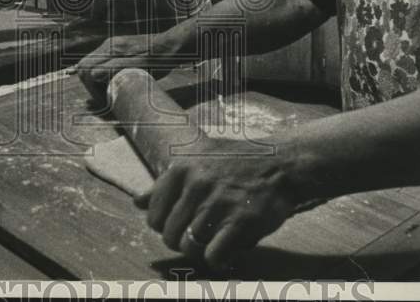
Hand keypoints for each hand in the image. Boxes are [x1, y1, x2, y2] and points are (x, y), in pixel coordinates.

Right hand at [75, 25, 193, 100]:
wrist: (172, 46)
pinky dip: (103, 76)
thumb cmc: (158, 59)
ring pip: (92, 65)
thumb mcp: (138, 67)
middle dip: (90, 85)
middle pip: (85, 66)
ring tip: (110, 92)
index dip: (91, 87)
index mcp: (111, 48)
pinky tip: (115, 83)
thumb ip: (114, 69)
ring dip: (96, 81)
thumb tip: (92, 76)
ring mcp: (112, 46)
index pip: (85, 68)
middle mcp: (108, 45)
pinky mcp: (118, 49)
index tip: (104, 100)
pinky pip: (102, 63)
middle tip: (105, 99)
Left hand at [134, 138, 302, 269]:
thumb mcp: (197, 160)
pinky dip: (218, 259)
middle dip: (183, 240)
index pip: (153, 216)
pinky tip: (227, 247)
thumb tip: (137, 202)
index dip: (166, 226)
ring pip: (189, 248)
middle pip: (170, 236)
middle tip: (201, 233)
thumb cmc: (237, 163)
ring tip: (214, 240)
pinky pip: (213, 257)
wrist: (282, 164)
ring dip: (201, 251)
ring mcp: (217, 204)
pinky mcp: (240, 222)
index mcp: (180, 168)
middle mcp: (196, 184)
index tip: (183, 222)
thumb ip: (165, 183)